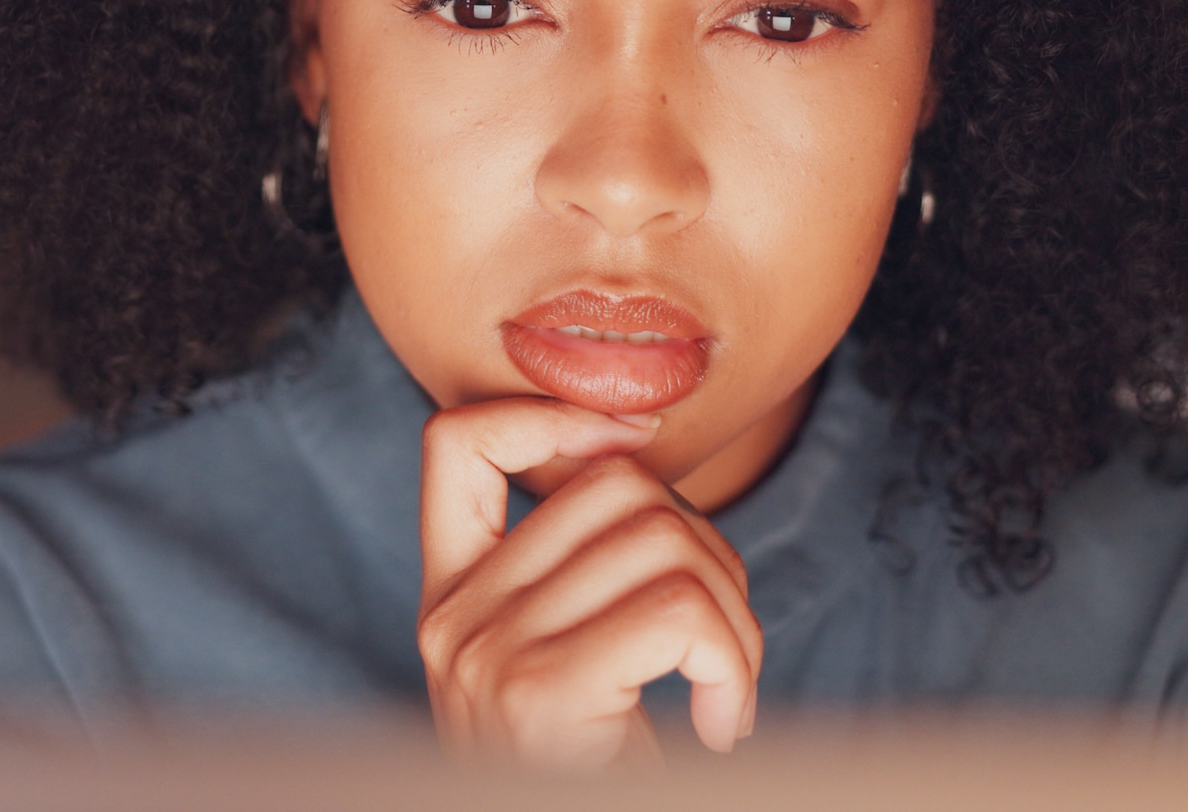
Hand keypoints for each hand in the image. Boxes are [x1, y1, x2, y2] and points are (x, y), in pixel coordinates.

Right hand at [417, 398, 762, 768]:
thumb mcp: (575, 665)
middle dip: (710, 547)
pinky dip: (734, 663)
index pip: (456, 441)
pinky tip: (720, 726)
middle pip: (618, 485)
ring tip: (725, 692)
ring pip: (665, 541)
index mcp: (452, 601)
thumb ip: (585, 565)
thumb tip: (634, 438)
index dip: (552, 414)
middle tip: (719, 645)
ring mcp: (484, 655)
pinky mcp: (536, 694)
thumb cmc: (600, 779)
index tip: (637, 447)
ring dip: (735, 614)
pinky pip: (681, 612)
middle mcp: (452, 619)